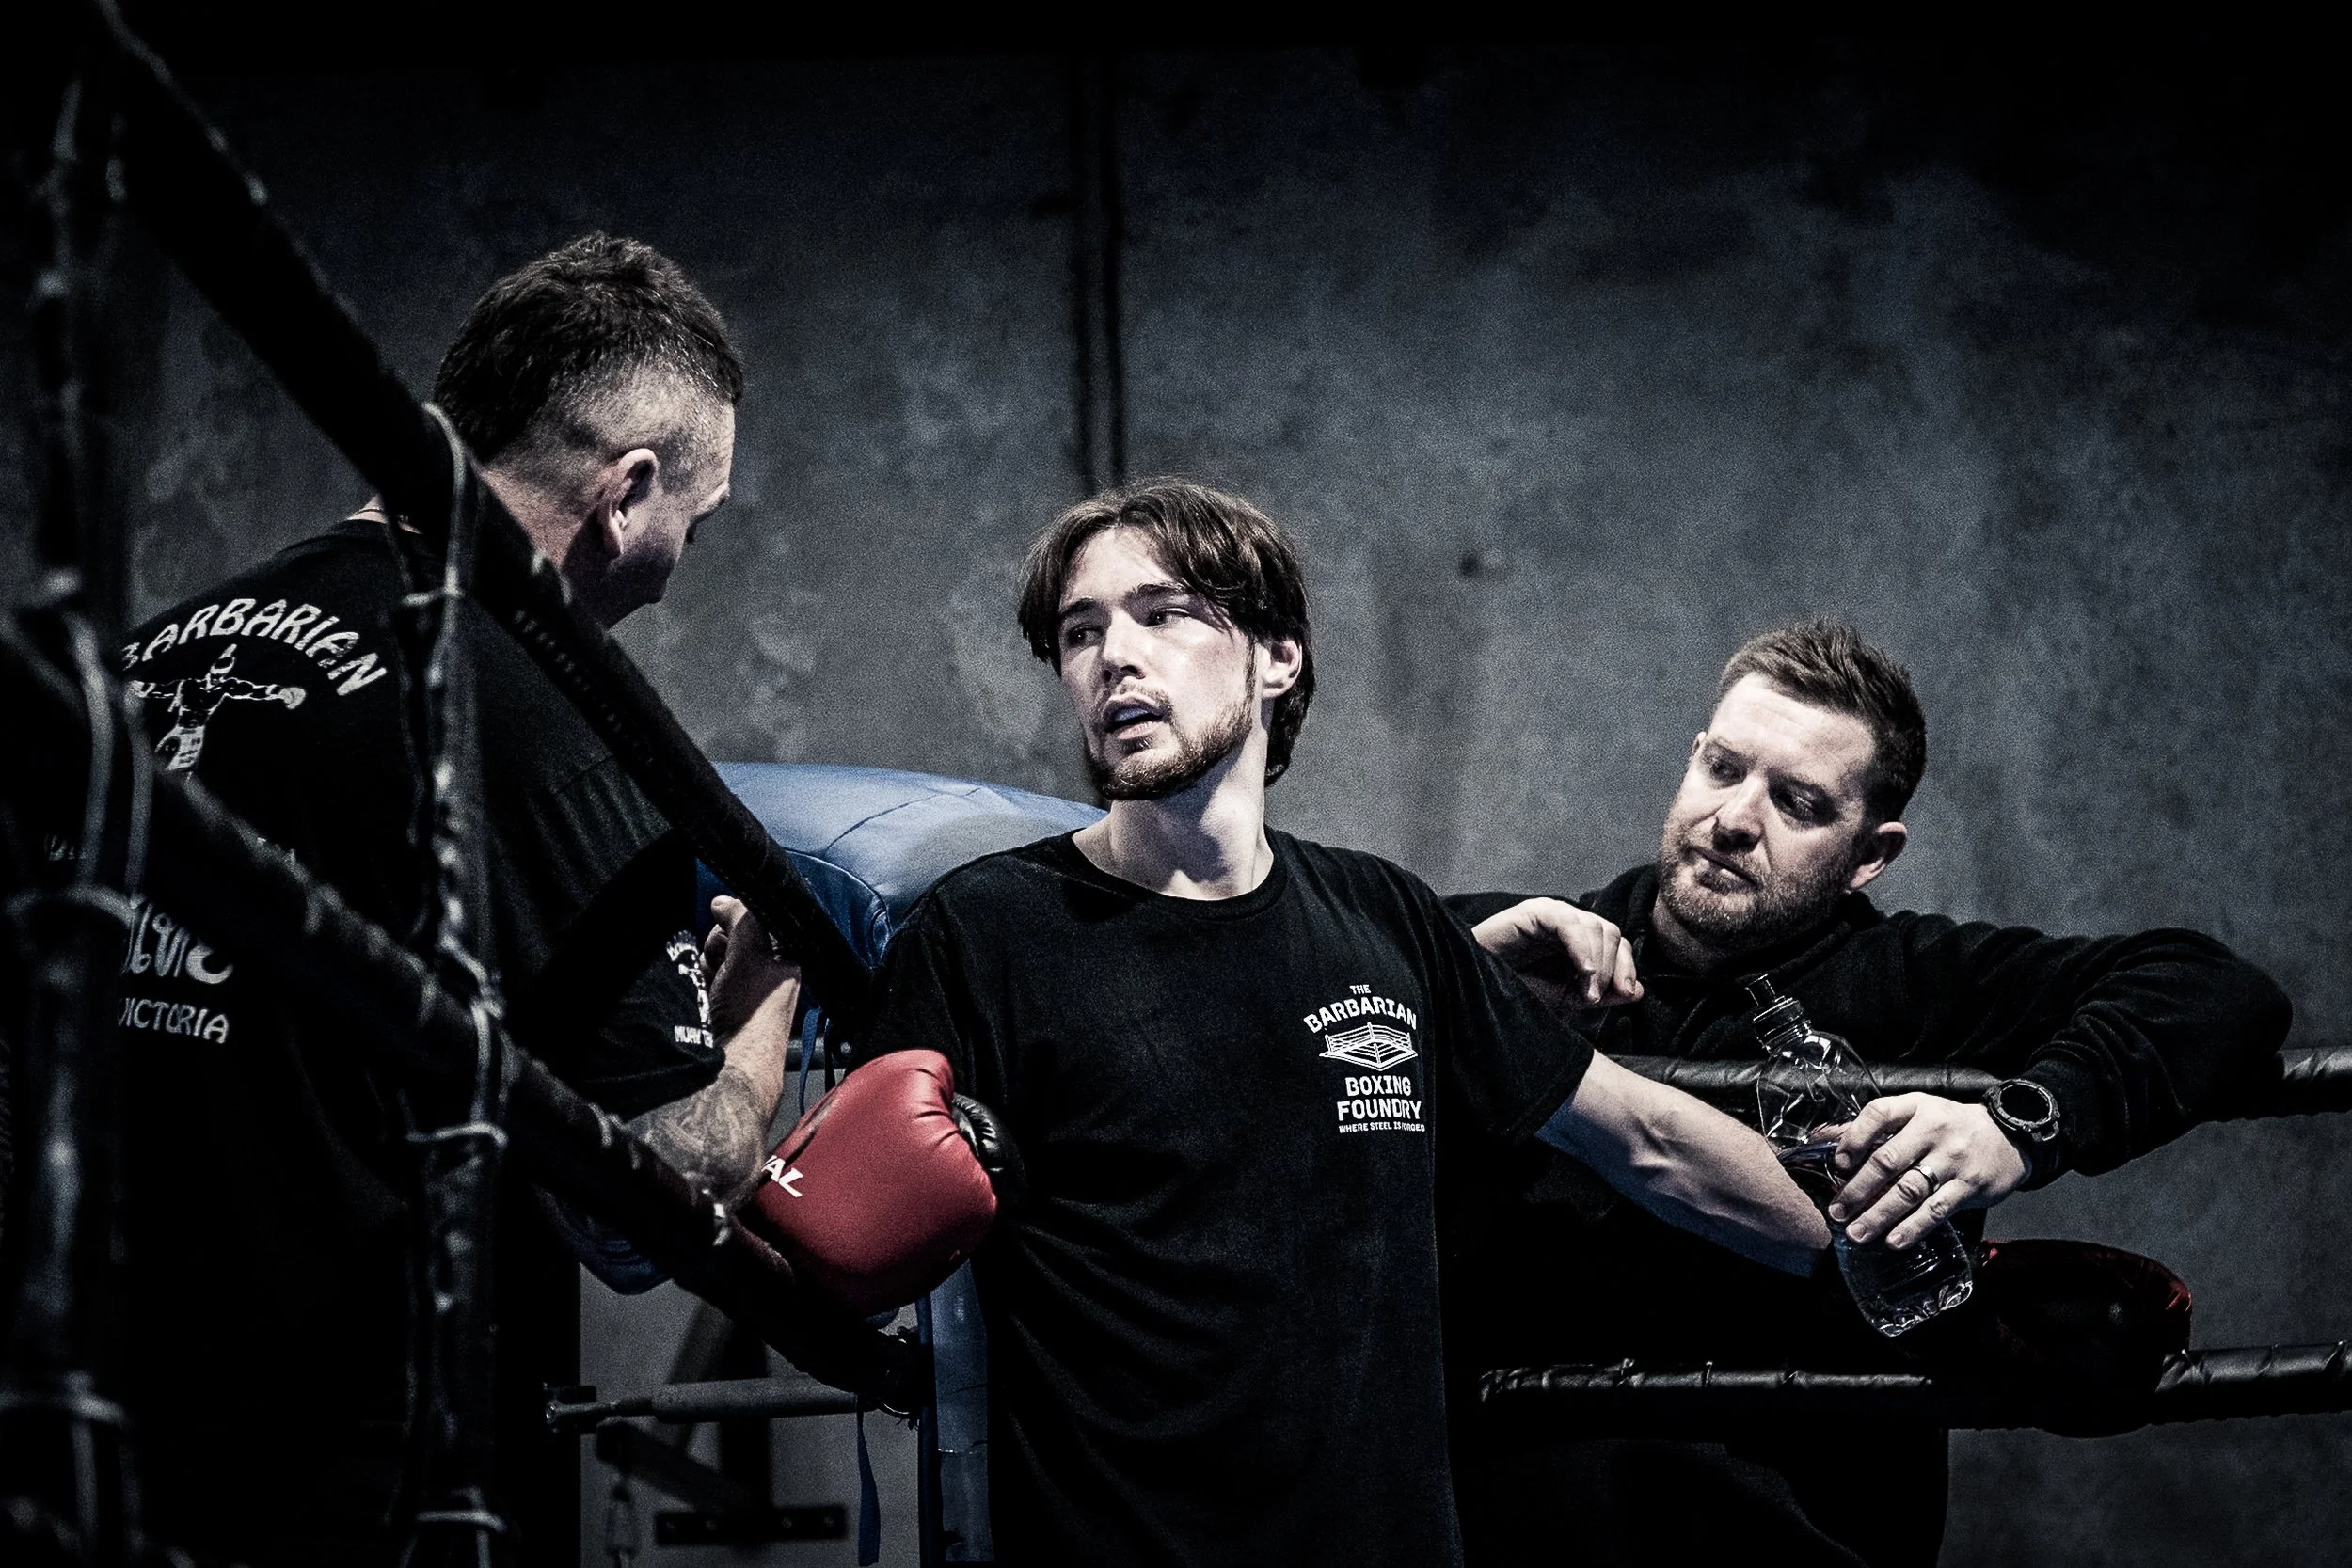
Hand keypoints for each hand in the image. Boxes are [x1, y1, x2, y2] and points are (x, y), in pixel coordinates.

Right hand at [703, 894, 801, 1041]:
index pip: (748, 919)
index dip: (733, 923)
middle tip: (722, 968)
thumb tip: (723, 902)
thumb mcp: (753, 953)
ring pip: (704, 957)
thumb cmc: (754, 1016)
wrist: (729, 1062)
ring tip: (709, 987)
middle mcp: (759, 971)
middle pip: (722, 938)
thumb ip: (742, 918)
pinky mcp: (710, 1005)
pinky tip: (696, 994)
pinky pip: (692, 978)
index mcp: (780, 957)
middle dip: (714, 948)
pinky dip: (689, 982)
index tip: (726, 932)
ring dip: (699, 967)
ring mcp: (734, 990)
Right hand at [1471, 897, 1642, 1011]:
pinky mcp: (1535, 912)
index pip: (1617, 944)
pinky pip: (1570, 924)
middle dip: (1613, 968)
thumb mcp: (1565, 1000)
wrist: (1476, 991)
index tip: (1623, 996)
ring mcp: (1551, 914)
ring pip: (1596, 927)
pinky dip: (1582, 950)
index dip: (1626, 967)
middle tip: (1595, 997)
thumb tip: (1638, 990)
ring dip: (1598, 965)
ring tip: (1584, 993)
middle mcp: (1568, 922)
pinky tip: (1582, 973)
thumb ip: (1601, 994)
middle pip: (1611, 933)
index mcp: (1577, 940)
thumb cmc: (1516, 992)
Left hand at [1826, 1094, 2026, 1249]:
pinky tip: (1893, 1240)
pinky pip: (1936, 1209)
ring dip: (1879, 1215)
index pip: (1878, 1114)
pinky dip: (1912, 1227)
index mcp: (1916, 1106)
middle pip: (1887, 1160)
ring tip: (1856, 1232)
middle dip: (1857, 1189)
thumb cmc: (1949, 1126)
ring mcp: (1953, 1159)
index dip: (1853, 1138)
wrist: (2008, 1137)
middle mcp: (1933, 1130)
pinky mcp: (1969, 1185)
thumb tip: (1823, 1137)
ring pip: (1909, 1190)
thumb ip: (1873, 1126)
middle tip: (1837, 1211)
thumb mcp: (1916, 1113)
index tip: (1836, 1164)